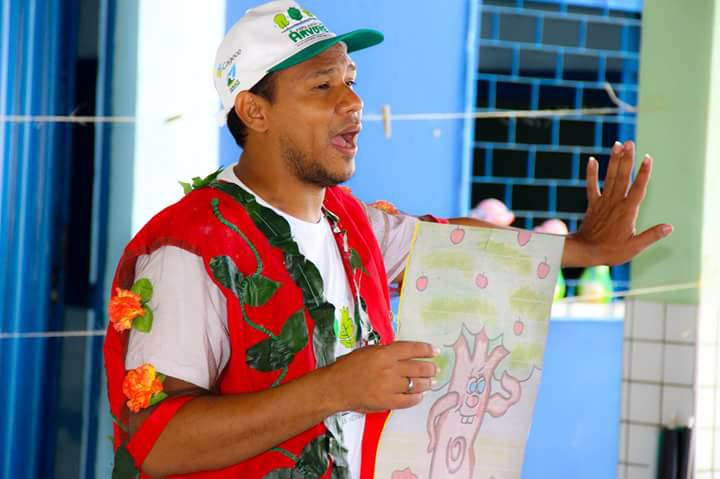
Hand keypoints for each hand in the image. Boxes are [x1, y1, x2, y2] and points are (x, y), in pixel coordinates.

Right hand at [327, 341, 437, 412]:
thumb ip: (386, 352)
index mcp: (384, 353)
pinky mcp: (387, 402)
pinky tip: (419, 396)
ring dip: (426, 384)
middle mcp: (390, 368)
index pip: (412, 349)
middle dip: (430, 369)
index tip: (435, 351)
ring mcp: (389, 386)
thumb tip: (405, 355)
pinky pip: (408, 400)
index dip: (426, 350)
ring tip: (430, 383)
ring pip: (416, 384)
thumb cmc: (348, 366)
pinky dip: (416, 398)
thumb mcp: (367, 351)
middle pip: (418, 368)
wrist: (335, 387)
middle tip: (435, 369)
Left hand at [563, 140, 672, 266]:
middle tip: (630, 142)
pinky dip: (591, 173)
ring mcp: (603, 202)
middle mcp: (615, 202)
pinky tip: (591, 160)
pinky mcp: (593, 204)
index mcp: (627, 211)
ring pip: (609, 178)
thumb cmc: (610, 252)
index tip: (648, 158)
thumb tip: (669, 227)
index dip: (644, 173)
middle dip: (627, 159)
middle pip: (623, 177)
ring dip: (613, 161)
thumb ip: (651, 235)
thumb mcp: (634, 247)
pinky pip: (591, 186)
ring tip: (617, 144)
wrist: (585, 252)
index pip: (638, 188)